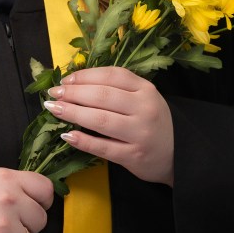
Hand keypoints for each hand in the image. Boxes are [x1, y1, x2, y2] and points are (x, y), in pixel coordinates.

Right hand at [0, 168, 53, 232]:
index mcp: (9, 178)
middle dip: (27, 226)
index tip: (34, 208)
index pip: (45, 189)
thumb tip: (32, 196)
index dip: (42, 202)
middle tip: (8, 227)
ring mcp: (4, 226)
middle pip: (40, 220)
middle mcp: (11, 200)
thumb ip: (11, 184)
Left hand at [45, 66, 174, 186]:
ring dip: (73, 113)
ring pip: (101, 120)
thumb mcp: (143, 98)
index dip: (85, 76)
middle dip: (74, 94)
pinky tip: (67, 135)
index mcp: (145, 89)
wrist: (180, 155)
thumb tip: (75, 82)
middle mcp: (144, 109)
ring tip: (55, 109)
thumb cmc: (152, 122)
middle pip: (103, 96)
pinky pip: (103, 147)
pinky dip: (83, 141)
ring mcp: (139, 133)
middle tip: (53, 94)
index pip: (111, 76)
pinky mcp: (134, 156)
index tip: (65, 79)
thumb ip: (117, 89)